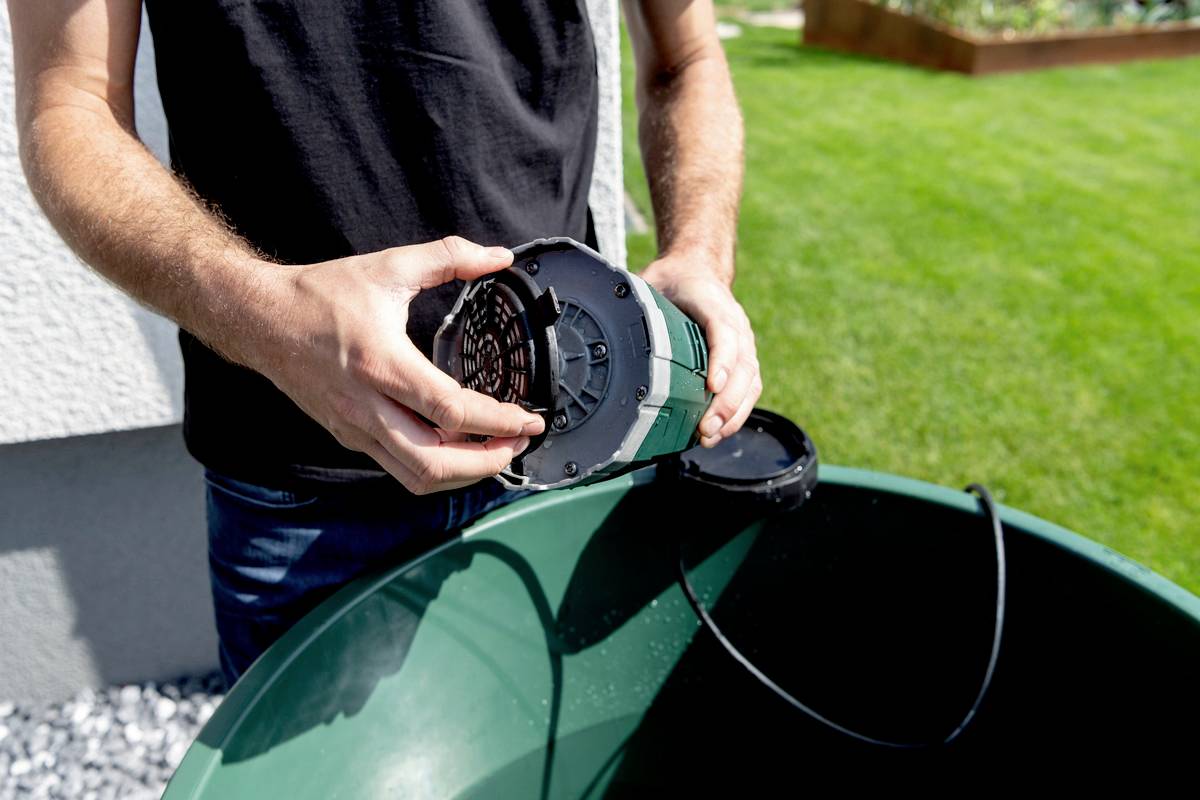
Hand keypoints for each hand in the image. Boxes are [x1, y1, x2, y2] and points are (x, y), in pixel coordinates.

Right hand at [250, 236, 545, 493]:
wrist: (259, 320)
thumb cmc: (321, 295)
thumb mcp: (388, 266)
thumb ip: (449, 257)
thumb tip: (499, 256)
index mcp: (382, 364)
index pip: (451, 409)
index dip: (498, 421)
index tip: (531, 419)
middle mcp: (367, 406)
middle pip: (436, 462)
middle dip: (487, 462)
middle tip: (520, 443)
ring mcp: (356, 428)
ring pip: (417, 477)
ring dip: (463, 475)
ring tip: (496, 453)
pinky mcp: (349, 437)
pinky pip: (399, 469)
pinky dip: (436, 469)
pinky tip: (458, 450)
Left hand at [641, 254, 761, 447]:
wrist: (697, 270)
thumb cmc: (673, 282)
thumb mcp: (650, 282)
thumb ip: (632, 303)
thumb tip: (601, 324)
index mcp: (712, 302)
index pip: (723, 331)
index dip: (721, 359)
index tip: (712, 385)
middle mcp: (736, 324)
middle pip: (743, 366)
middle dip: (726, 401)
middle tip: (705, 426)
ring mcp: (744, 342)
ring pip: (750, 382)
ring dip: (733, 414)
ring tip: (709, 436)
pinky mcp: (744, 358)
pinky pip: (749, 389)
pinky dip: (736, 414)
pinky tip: (718, 433)